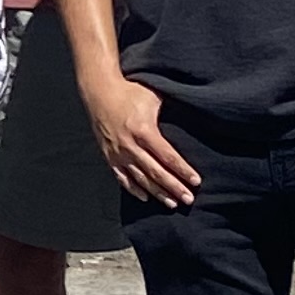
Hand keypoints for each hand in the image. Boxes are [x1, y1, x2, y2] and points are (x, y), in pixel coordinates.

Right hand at [87, 72, 196, 209]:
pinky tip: (145, 198)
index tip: (196, 181)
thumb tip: (194, 115)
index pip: (168, 157)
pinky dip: (134, 189)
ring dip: (157, 193)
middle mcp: (130, 145)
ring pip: (141, 179)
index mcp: (144, 130)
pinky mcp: (109, 156)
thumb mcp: (153, 97)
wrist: (98, 91)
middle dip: (174, 187)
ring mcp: (118, 153)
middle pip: (156, 173)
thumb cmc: (129, 91)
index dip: (183, 171)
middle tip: (189, 199)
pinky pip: (122, 177)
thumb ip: (171, 110)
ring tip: (172, 203)